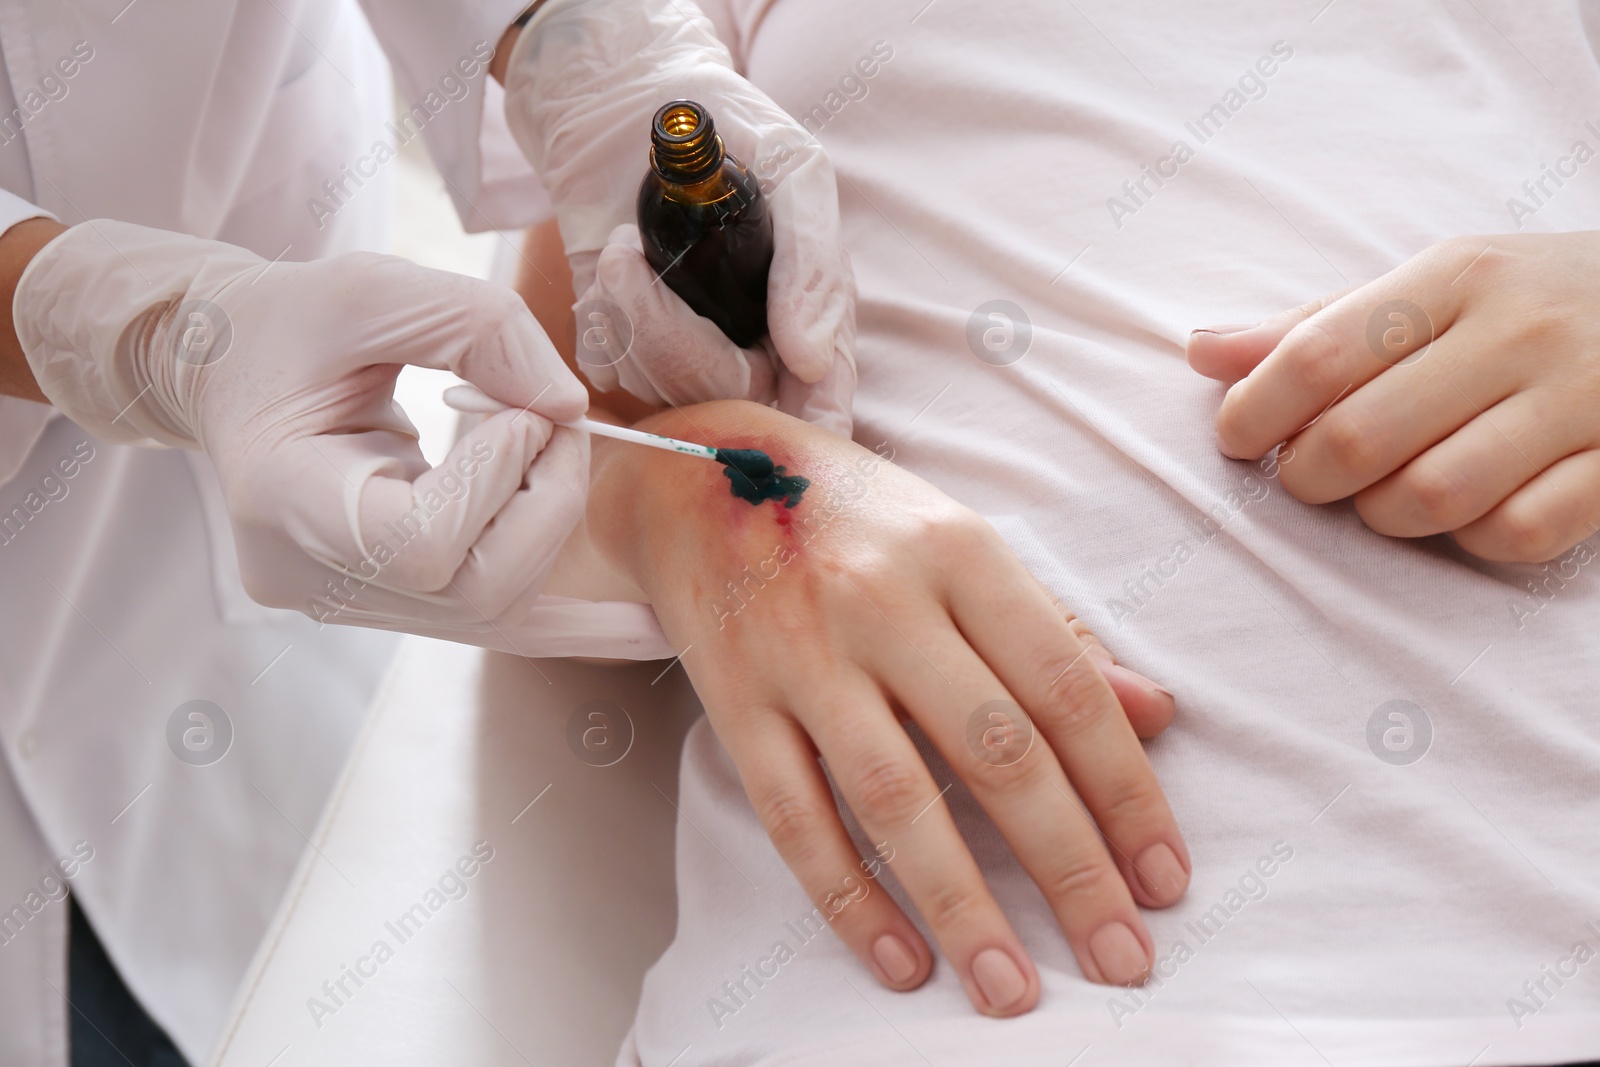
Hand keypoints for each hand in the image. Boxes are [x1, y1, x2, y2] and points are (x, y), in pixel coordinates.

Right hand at [16, 220, 590, 640]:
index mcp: (282, 501)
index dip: (495, 482)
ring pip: (499, 614)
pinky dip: (584, 625)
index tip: (515, 409)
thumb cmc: (289, 325)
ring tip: (578, 458)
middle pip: (477, 591)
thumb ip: (476, 327)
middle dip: (549, 501)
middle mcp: (314, 578)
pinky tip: (653, 625)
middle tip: (559, 420)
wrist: (230, 371)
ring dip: (559, 528)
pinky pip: (500, 625)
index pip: (419, 544)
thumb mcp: (371, 289)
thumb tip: (568, 405)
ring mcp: (353, 604)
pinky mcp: (395, 603)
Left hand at [501, 0, 855, 431]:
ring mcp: (683, 352)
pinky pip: (611, 370)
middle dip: (673, 337)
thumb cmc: (734, 129)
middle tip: (635, 252)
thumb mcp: (797, 172)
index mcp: (807, 318)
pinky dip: (600, 319)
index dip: (808, 433)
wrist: (630, 102)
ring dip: (627, 311)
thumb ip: (815, 264)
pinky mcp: (622, 342)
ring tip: (622, 243)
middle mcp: (750, 348)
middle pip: (726, 400)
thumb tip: (812, 361)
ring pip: (662, 389)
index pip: (820, 405)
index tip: (790, 430)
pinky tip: (606, 267)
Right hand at [581, 401, 1189, 1014]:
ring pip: (895, 797)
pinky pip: (794, 815)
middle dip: (1070, 866)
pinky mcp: (734, 699)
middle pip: (995, 750)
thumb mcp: (961, 543)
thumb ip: (1054, 629)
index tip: (1164, 877)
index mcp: (960, 552)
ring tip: (1013, 989)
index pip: (1064, 686)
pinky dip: (849, 896)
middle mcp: (883, 600)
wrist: (697, 472)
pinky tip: (900, 959)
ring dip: (963, 904)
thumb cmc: (853, 515)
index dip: (1126, 789)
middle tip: (1121, 957)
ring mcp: (801, 653)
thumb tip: (1155, 713)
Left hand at [1189, 232, 1599, 561]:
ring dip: (1386, 516)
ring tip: (1386, 496)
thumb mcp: (1433, 286)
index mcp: (1455, 276)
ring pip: (1433, 495)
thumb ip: (1320, 326)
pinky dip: (1478, 540)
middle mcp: (1519, 330)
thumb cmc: (1529, 302)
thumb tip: (1203, 354)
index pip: (1319, 353)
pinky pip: (1520, 533)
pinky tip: (1473, 514)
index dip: (1256, 411)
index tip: (1238, 440)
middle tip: (1310, 477)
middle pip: (1361, 436)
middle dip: (1309, 477)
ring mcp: (1582, 398)